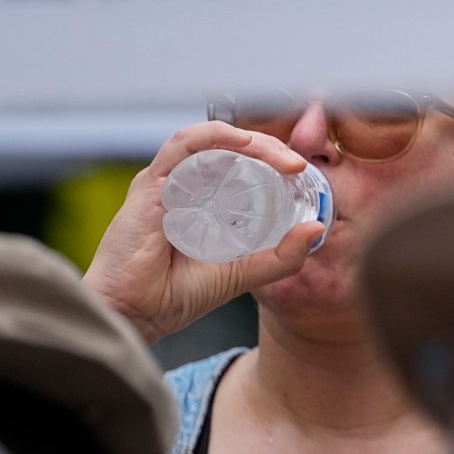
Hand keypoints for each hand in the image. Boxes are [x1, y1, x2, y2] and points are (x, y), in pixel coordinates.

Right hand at [82, 122, 323, 343]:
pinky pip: (182, 146)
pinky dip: (213, 136)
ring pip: (211, 140)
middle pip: (231, 148)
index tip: (303, 173)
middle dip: (270, 149)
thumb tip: (317, 228)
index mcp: (204, 200)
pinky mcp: (150, 187)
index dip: (274, 159)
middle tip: (298, 165)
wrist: (136, 316)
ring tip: (281, 158)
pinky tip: (243, 143)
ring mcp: (166, 183)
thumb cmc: (177, 295)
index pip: (241, 163)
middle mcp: (184, 186)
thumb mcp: (243, 273)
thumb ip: (280, 256)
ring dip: (251, 142)